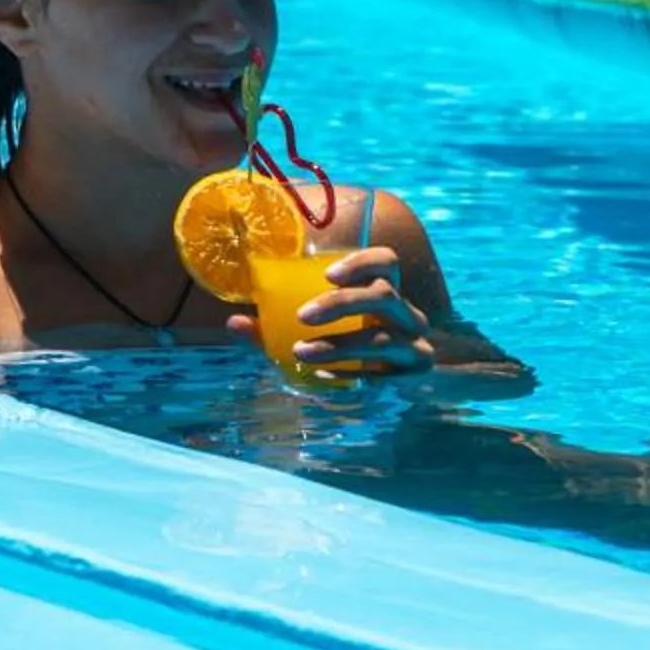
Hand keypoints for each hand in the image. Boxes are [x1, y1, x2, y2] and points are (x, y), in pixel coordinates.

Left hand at [244, 245, 434, 379]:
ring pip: (381, 338)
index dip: (361, 262)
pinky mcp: (414, 374)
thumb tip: (234, 322)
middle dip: (340, 304)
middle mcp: (406, 312)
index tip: (327, 275)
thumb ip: (274, 327)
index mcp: (384, 289)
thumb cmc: (346, 348)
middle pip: (383, 295)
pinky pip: (383, 372)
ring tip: (301, 353)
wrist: (396, 388)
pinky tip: (323, 378)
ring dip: (338, 345)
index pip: (386, 261)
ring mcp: (415, 343)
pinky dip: (351, 373)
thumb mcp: (311, 333)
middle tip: (302, 316)